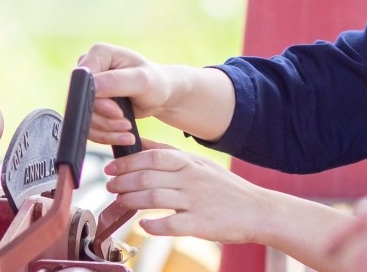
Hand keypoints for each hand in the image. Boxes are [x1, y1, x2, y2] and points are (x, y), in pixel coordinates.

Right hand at [78, 43, 169, 146]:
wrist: (161, 95)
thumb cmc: (155, 82)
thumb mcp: (142, 80)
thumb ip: (117, 81)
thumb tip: (92, 84)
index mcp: (99, 53)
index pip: (83, 78)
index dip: (97, 98)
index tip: (117, 111)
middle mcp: (90, 68)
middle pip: (83, 101)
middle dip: (104, 118)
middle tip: (125, 123)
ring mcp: (89, 88)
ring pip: (85, 116)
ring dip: (106, 129)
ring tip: (127, 131)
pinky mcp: (91, 104)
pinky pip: (88, 125)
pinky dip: (105, 135)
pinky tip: (123, 136)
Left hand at [104, 139, 270, 243]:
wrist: (257, 210)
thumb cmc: (224, 187)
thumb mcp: (199, 163)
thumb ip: (170, 153)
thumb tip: (139, 142)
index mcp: (191, 163)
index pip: (152, 157)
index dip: (127, 161)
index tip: (110, 167)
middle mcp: (192, 179)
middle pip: (148, 177)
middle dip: (123, 181)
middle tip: (110, 186)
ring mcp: (196, 202)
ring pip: (154, 198)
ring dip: (131, 200)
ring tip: (120, 203)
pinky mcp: (200, 224)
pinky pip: (170, 225)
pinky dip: (153, 225)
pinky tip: (143, 225)